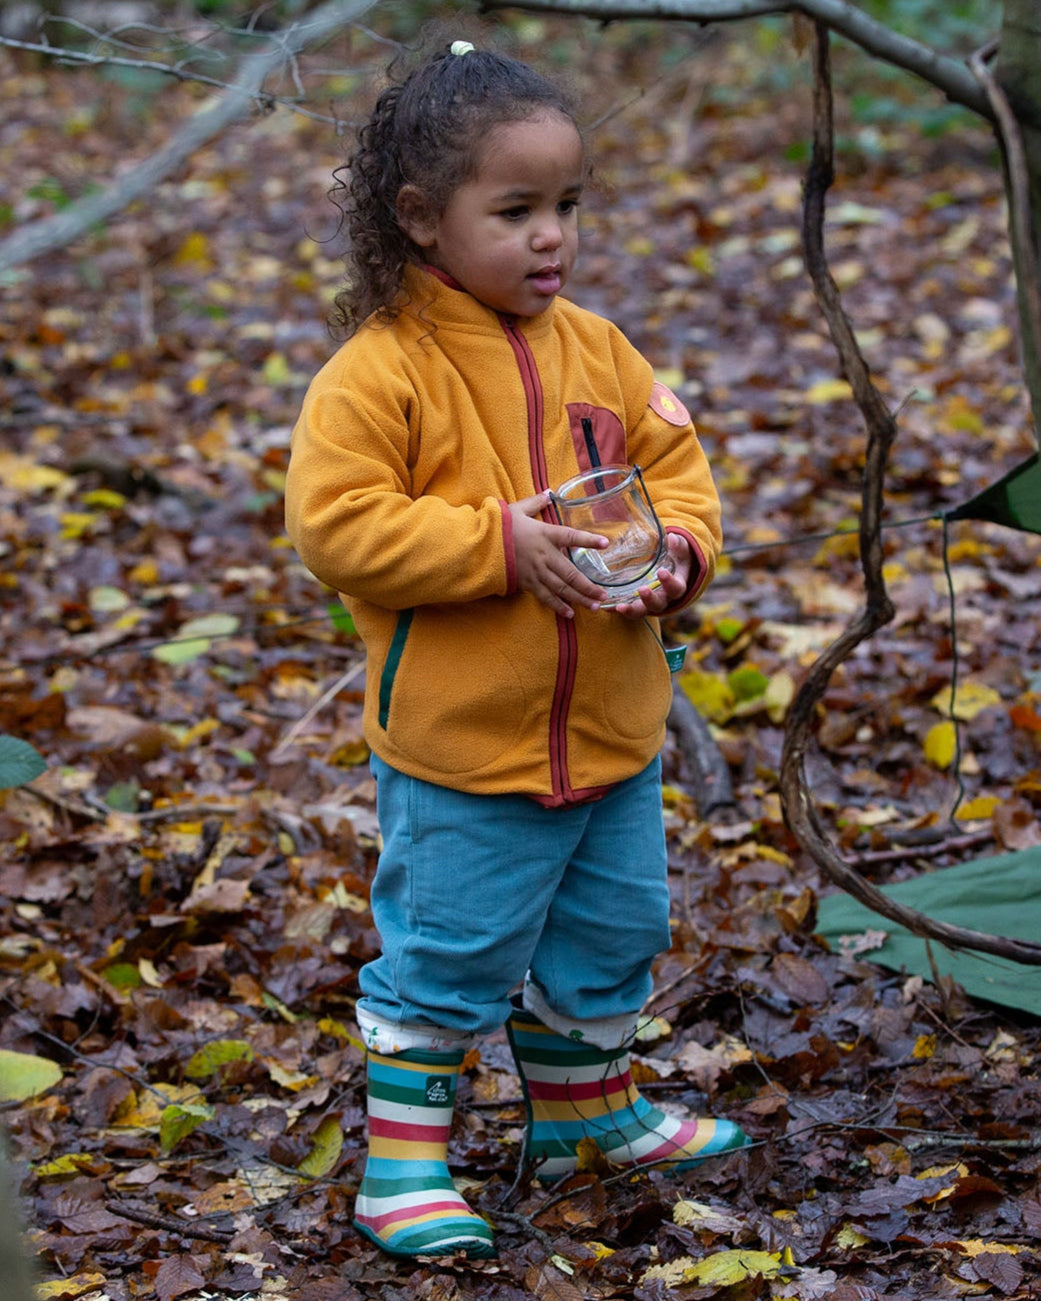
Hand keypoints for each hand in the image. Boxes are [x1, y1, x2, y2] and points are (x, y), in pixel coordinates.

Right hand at [508, 492, 607, 617]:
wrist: (479, 545)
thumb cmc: (499, 526)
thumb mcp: (517, 509)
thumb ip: (535, 502)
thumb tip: (548, 493)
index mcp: (545, 534)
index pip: (572, 537)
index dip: (589, 540)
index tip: (606, 544)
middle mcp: (544, 555)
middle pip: (571, 573)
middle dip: (589, 586)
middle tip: (604, 595)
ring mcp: (536, 571)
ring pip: (561, 588)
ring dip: (579, 598)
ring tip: (594, 606)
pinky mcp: (527, 583)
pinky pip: (545, 597)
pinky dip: (557, 606)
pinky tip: (569, 613)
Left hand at [612, 532, 691, 619]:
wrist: (667, 572)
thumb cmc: (675, 561)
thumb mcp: (680, 552)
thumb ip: (678, 545)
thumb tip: (672, 537)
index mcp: (675, 587)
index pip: (675, 588)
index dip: (669, 582)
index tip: (661, 572)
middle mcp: (663, 599)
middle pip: (658, 604)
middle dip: (649, 598)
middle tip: (642, 589)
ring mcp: (647, 604)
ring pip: (641, 611)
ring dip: (631, 610)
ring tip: (620, 606)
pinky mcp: (635, 604)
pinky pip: (626, 610)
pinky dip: (615, 610)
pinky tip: (605, 607)